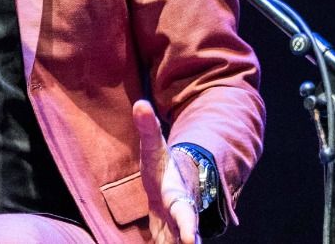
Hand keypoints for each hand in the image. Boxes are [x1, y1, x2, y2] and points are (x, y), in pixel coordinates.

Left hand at [133, 100, 199, 243]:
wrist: (179, 184)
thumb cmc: (165, 167)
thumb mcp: (155, 149)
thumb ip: (148, 129)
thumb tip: (141, 104)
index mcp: (178, 198)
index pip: (186, 214)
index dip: (189, 227)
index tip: (192, 240)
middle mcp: (180, 221)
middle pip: (184, 239)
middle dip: (186, 243)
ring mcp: (173, 234)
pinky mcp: (164, 241)